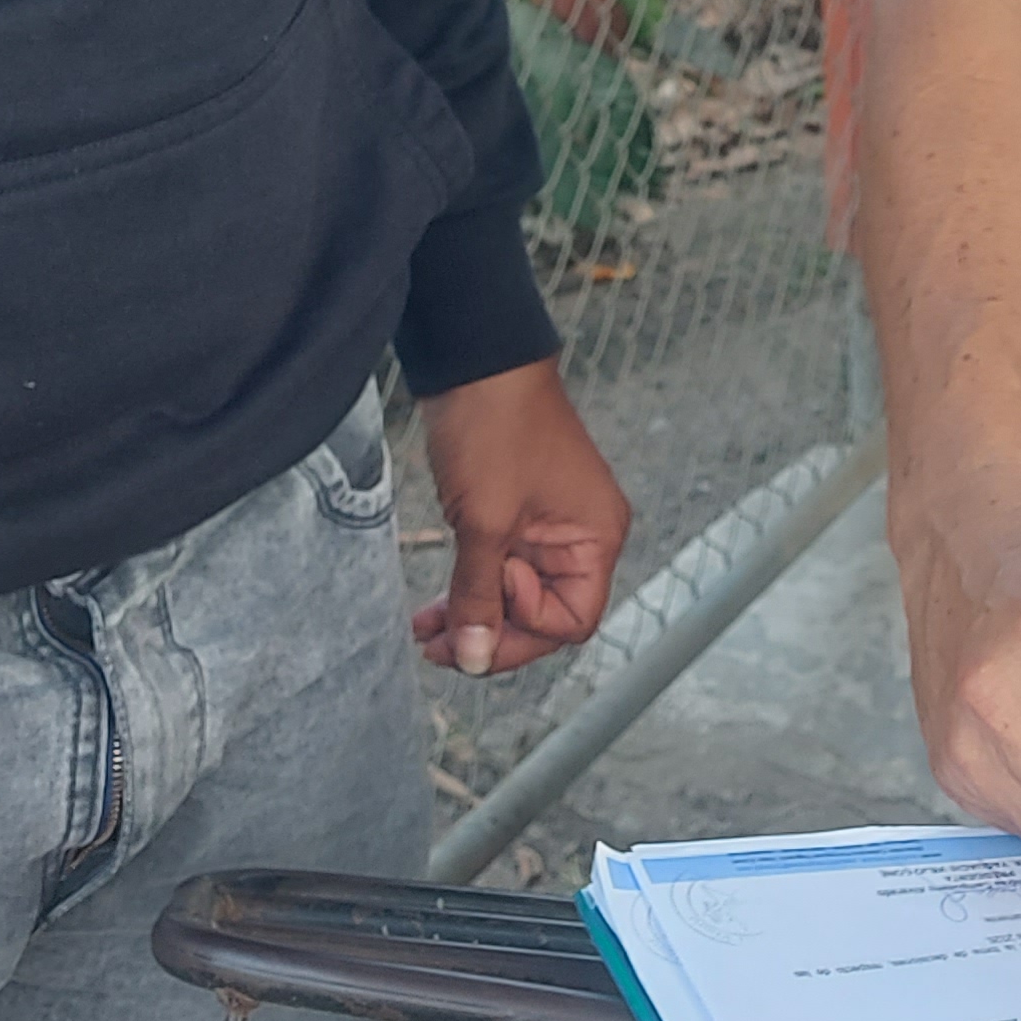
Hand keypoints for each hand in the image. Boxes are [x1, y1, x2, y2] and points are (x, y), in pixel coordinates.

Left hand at [414, 358, 629, 676]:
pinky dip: (468, 587)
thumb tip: (475, 659)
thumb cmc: (495, 429)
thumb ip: (479, 596)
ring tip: (425, 634)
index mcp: (595, 537)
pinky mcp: (516, 512)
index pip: (571, 621)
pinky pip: (498, 567)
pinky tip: (432, 609)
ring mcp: (548, 524)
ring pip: (514, 594)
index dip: (523, 630)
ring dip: (472, 614)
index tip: (479, 611)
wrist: (473, 361)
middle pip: (543, 613)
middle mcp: (581, 535)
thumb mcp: (484, 521)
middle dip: (491, 632)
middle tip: (437, 647)